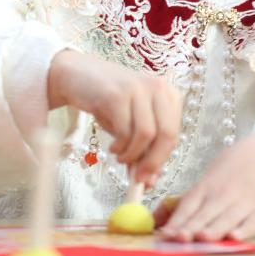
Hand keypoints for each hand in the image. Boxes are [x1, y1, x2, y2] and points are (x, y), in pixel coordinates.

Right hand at [48, 50, 181, 184]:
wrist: (80, 75)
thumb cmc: (110, 102)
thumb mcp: (132, 123)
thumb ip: (144, 148)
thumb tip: (150, 181)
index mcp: (168, 93)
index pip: (174, 133)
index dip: (162, 159)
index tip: (149, 178)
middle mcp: (157, 87)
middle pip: (167, 134)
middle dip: (152, 162)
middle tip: (138, 178)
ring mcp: (137, 88)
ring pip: (146, 134)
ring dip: (132, 155)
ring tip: (120, 157)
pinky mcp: (117, 94)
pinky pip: (125, 131)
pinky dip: (120, 147)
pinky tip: (113, 147)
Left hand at [157, 133, 254, 241]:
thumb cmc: (231, 174)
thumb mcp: (207, 181)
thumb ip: (185, 204)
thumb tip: (154, 220)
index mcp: (207, 187)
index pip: (189, 206)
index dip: (178, 221)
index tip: (166, 235)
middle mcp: (225, 193)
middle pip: (206, 214)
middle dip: (193, 227)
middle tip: (179, 238)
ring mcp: (247, 200)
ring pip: (228, 218)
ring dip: (215, 229)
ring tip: (203, 238)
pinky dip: (247, 229)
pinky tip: (236, 237)